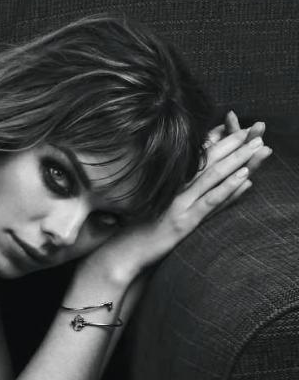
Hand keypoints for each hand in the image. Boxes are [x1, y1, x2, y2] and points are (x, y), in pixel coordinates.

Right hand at [89, 111, 271, 274]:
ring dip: (238, 159)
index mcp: (169, 183)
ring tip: (258, 145)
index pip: (198, 157)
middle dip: (233, 143)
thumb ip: (166, 190)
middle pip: (209, 160)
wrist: (121, 252)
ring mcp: (180, 203)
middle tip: (255, 128)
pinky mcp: (184, 221)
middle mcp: (176, 188)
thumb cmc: (135, 230)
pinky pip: (210, 201)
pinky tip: (244, 176)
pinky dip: (228, 188)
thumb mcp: (152, 206)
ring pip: (214, 176)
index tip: (235, 126)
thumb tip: (180, 180)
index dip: (218, 141)